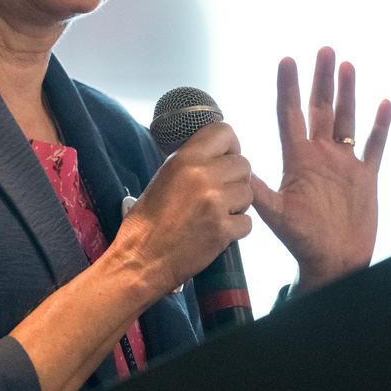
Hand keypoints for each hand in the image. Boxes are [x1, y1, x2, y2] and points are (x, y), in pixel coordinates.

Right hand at [112, 122, 253, 296]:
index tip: (225, 158)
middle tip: (221, 192)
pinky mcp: (223, 230)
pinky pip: (247, 222)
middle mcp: (204, 175)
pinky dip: (237, 228)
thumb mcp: (165, 176)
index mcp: (186, 158)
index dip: (230, 145)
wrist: (142, 258)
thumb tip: (216, 153)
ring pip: (249, 193)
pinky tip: (218, 231)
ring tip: (217, 212)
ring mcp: (216, 203)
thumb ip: (192, 162)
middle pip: (244, 164)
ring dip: (238, 204)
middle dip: (236, 178)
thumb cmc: (148, 219)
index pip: (224, 132)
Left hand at [251, 47, 390, 294]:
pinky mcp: (365, 176)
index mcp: (298, 159)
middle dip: (321, 79)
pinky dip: (379, 126)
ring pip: (346, 120)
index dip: (289, 87)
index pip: (291, 114)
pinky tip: (383, 103)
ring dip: (347, 93)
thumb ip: (259, 191)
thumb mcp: (277, 215)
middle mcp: (320, 155)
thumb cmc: (302, 242)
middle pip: (320, 109)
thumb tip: (235, 168)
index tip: (287, 60)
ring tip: (347, 65)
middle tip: (323, 49)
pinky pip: (374, 146)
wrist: (333, 263)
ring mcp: (344, 164)